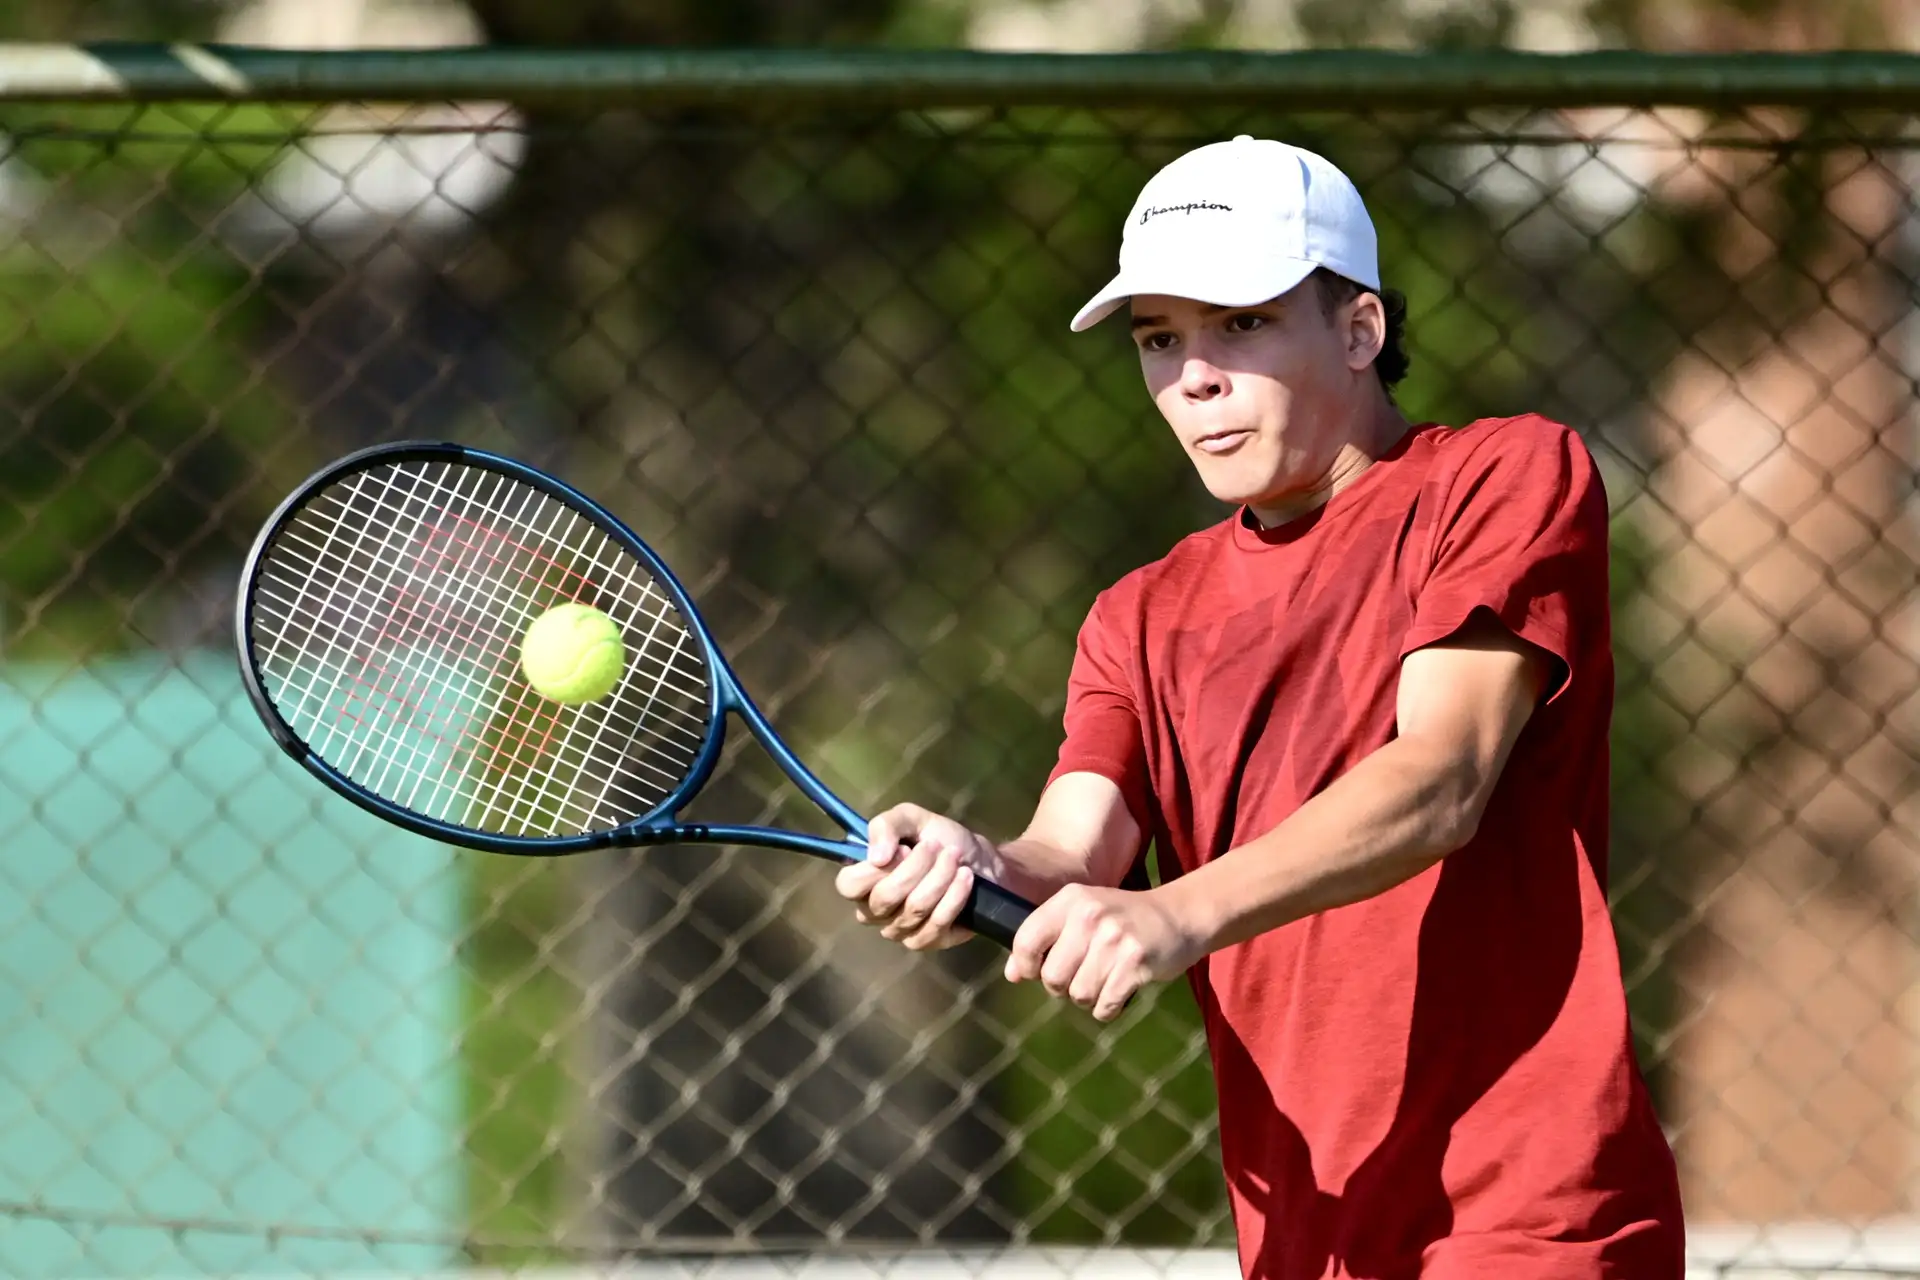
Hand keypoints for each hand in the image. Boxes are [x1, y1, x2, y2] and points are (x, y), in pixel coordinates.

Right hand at [834, 802, 995, 950]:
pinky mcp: (928, 942)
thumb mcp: (912, 819)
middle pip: (885, 897)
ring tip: (955, 858)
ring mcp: (900, 930)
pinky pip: (937, 923)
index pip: (848, 885)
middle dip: (917, 867)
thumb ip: (885, 826)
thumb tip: (876, 856)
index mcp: (863, 881)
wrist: (982, 861)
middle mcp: (875, 911)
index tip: (905, 848)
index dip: (876, 868)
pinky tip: (965, 878)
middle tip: (937, 846)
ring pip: (914, 908)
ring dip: (940, 876)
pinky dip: (954, 896)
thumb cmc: (940, 840)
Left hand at [1005, 884, 1205, 1021]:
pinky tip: (1120, 990)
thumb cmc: (1123, 918)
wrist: (1179, 915)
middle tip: (1082, 975)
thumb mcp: (1082, 915)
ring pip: (1079, 995)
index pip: (1025, 940)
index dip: (1025, 966)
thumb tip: (1011, 975)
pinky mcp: (1135, 964)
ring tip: (1105, 979)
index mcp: (1070, 900)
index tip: (1036, 972)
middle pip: (1052, 977)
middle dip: (1063, 986)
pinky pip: (1105, 1006)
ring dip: (1089, 997)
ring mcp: (1114, 940)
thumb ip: (1044, 939)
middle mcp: (1089, 916)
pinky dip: (1109, 1008)